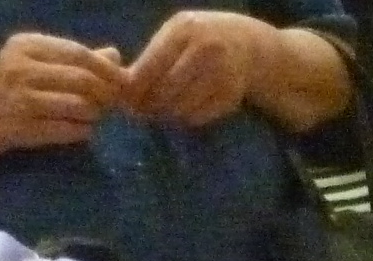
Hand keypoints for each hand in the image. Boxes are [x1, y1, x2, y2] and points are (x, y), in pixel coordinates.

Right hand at [0, 33, 127, 150]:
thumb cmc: (17, 83)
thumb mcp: (40, 61)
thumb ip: (75, 57)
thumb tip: (115, 55)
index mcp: (26, 46)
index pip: (76, 53)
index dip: (105, 67)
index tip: (125, 79)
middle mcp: (21, 70)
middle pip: (80, 79)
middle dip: (105, 91)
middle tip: (114, 101)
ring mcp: (22, 101)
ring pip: (78, 106)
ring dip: (96, 112)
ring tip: (96, 114)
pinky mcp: (25, 129)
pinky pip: (69, 130)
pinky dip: (84, 130)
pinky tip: (84, 129)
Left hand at [126, 11, 273, 126]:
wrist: (246, 44)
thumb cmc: (200, 38)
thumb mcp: (176, 35)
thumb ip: (152, 57)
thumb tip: (126, 90)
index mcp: (184, 30)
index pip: (150, 67)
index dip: (135, 89)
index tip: (127, 101)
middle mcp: (205, 50)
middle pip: (164, 91)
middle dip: (150, 105)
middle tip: (144, 110)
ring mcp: (221, 74)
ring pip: (180, 108)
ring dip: (168, 113)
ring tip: (166, 107)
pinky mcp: (231, 96)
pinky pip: (198, 117)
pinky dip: (187, 118)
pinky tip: (187, 108)